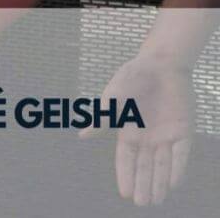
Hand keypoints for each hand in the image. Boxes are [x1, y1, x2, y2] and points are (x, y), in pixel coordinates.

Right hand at [81, 54, 194, 205]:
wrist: (160, 63)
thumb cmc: (133, 76)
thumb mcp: (114, 95)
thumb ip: (102, 116)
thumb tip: (83, 136)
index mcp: (128, 131)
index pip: (126, 159)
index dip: (125, 176)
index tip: (125, 194)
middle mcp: (147, 138)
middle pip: (144, 167)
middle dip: (143, 186)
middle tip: (142, 204)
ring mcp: (166, 135)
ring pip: (163, 164)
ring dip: (160, 183)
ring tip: (156, 201)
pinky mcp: (183, 129)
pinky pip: (181, 153)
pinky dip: (177, 168)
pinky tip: (173, 183)